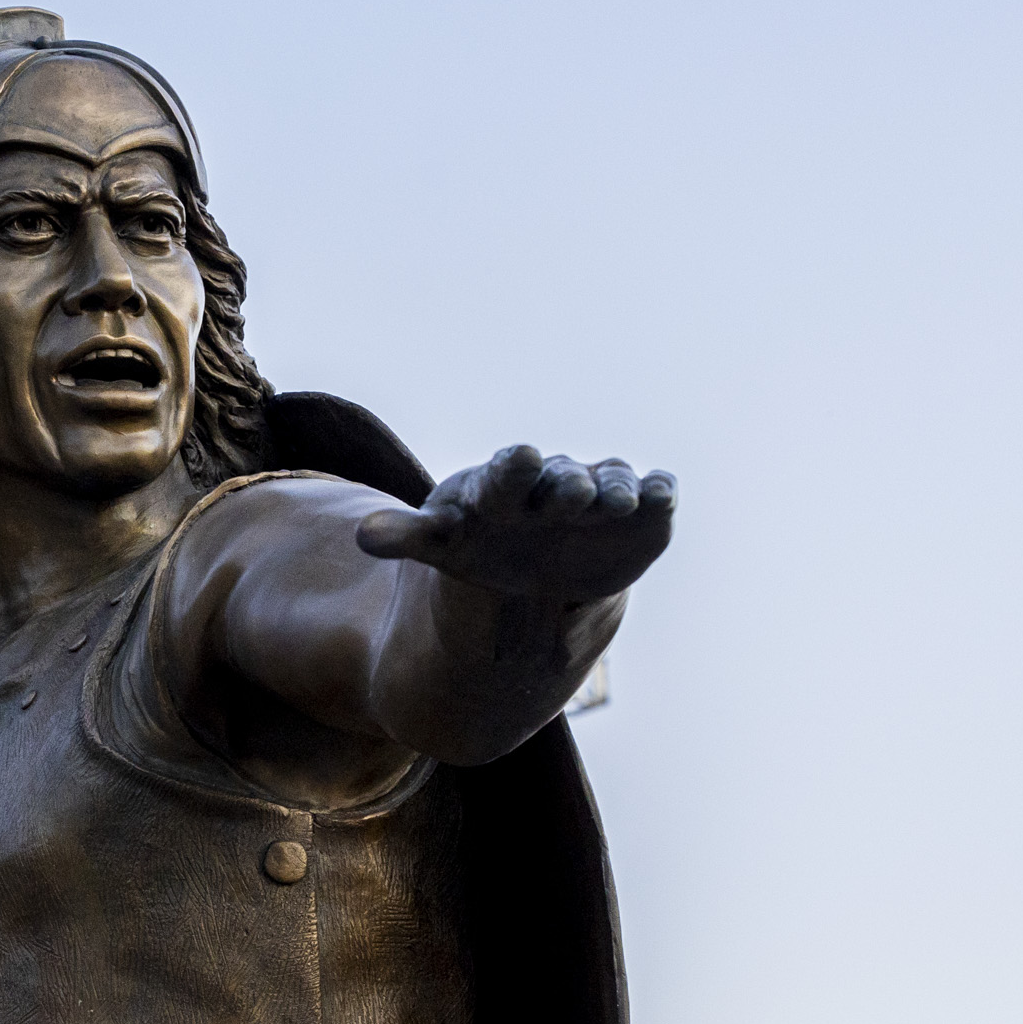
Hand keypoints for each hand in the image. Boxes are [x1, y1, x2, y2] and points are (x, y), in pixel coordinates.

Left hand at [356, 444, 673, 601]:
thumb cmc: (479, 545)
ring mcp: (600, 497)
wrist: (535, 564)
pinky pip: (654, 496)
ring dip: (615, 492)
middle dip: (568, 487)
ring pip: (612, 486)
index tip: (519, 458)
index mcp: (503, 490)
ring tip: (614, 503)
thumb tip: (361, 535)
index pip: (506, 474)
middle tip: (576, 496)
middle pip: (562, 481)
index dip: (513, 469)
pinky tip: (660, 498)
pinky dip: (659, 494)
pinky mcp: (641, 514)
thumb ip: (407, 536)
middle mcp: (554, 487)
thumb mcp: (442, 544)